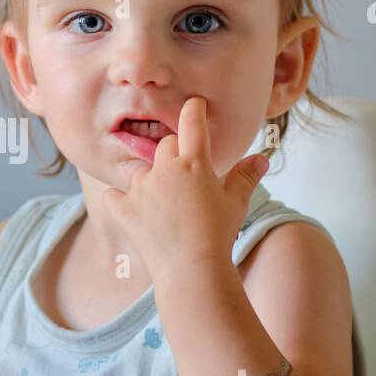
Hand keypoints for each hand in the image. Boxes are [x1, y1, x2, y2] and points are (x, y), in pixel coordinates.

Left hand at [101, 96, 268, 274]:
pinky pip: (114, 194)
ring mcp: (141, 188)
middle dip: (174, 153)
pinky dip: (120, 199)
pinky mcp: (123, 208)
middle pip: (165, 145)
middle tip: (184, 174)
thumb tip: (261, 158)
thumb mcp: (236, 204)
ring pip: (141, 170)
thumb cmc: (217, 236)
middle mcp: (165, 170)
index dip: (193, 110)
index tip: (193, 105)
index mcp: (194, 163)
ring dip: (150, 179)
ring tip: (163, 201)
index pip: (192, 123)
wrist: (191, 269)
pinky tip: (130, 208)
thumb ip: (245, 177)